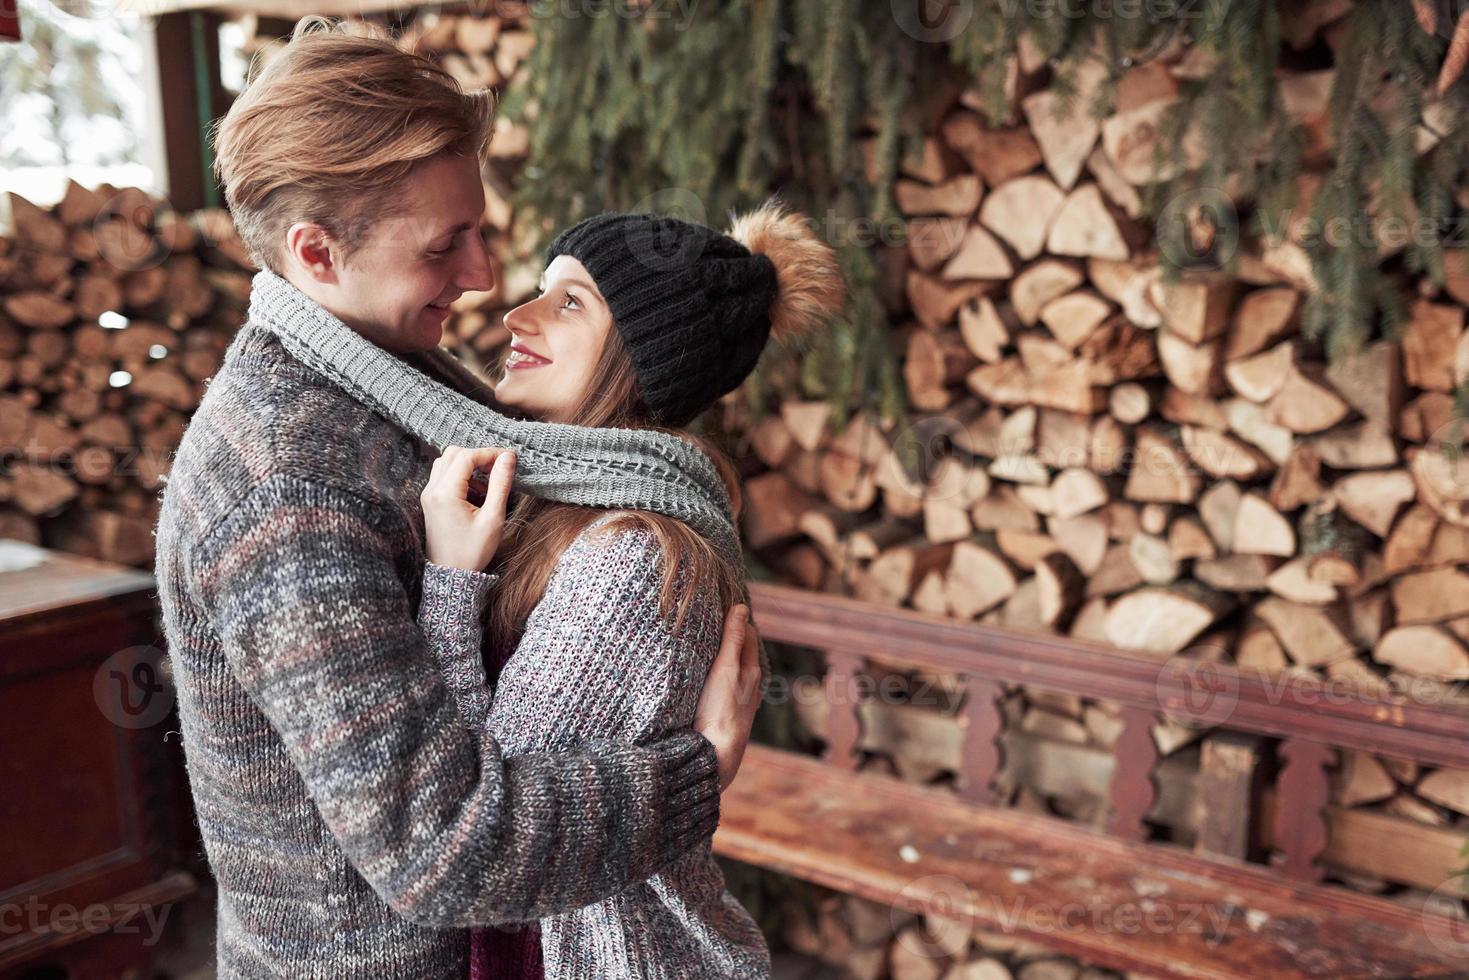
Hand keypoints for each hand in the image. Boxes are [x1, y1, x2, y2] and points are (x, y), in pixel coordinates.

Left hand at [421, 445, 516, 571]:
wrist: (451, 575)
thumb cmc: (472, 551)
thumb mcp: (493, 518)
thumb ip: (500, 484)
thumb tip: (507, 458)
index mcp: (446, 493)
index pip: (467, 456)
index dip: (489, 453)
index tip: (508, 459)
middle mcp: (432, 490)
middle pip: (453, 453)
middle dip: (478, 456)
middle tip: (498, 467)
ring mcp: (428, 495)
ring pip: (446, 462)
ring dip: (468, 465)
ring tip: (488, 482)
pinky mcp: (430, 501)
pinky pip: (443, 476)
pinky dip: (461, 476)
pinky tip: (477, 493)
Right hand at [693, 603, 762, 791]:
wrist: (716, 755)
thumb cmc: (721, 709)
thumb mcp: (726, 669)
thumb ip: (733, 640)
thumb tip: (741, 608)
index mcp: (752, 672)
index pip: (749, 635)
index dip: (737, 620)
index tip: (723, 605)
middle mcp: (750, 686)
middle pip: (743, 654)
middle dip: (732, 638)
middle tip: (713, 621)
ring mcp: (740, 703)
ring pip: (735, 673)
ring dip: (724, 659)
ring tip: (707, 646)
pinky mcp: (727, 715)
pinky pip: (725, 689)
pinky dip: (719, 678)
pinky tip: (706, 681)